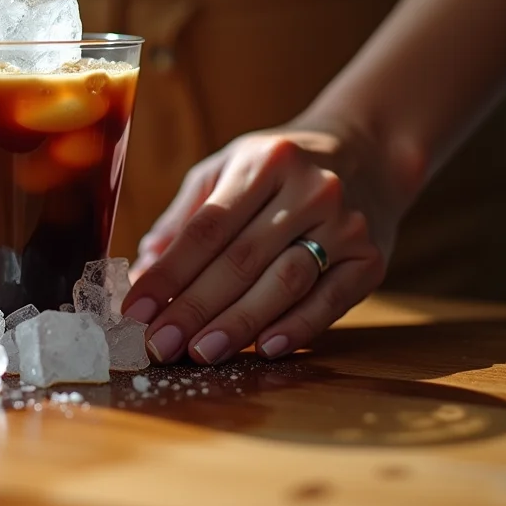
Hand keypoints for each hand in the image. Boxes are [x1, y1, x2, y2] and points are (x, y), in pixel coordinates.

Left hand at [120, 121, 404, 364]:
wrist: (369, 152)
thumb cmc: (281, 168)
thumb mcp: (229, 167)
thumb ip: (184, 216)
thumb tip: (142, 271)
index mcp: (264, 162)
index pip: (207, 227)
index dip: (168, 272)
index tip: (135, 309)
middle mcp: (309, 190)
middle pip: (242, 259)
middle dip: (195, 308)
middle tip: (159, 343)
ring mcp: (346, 224)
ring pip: (285, 283)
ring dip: (239, 323)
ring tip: (200, 353)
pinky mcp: (371, 259)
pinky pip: (331, 300)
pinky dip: (298, 327)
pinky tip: (265, 348)